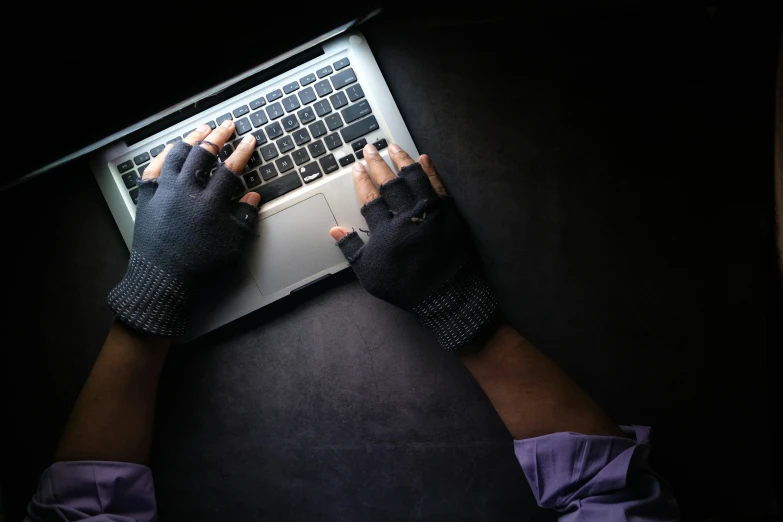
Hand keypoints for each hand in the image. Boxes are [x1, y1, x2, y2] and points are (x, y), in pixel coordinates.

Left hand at [108, 121, 259, 335]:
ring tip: (202, 130)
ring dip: (191, 139)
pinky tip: (172, 149)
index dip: (242, 152)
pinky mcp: (147, 197)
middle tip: (228, 126)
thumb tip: (252, 197)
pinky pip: (154, 168)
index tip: (250, 140)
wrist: (162, 280)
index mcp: (209, 203)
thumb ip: (244, 218)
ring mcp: (164, 192)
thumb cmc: (199, 266)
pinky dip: (164, 155)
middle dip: (218, 137)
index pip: (230, 169)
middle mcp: (186, 192)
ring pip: (177, 154)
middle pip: (203, 154)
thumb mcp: (232, 245)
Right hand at [329, 143, 496, 349]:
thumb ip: (352, 249)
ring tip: (393, 147)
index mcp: (386, 230)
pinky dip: (431, 171)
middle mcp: (408, 216)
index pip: (370, 197)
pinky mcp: (450, 214)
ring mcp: (431, 212)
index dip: (361, 180)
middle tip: (369, 148)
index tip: (356, 167)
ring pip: (414, 178)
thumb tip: (334, 230)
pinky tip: (424, 158)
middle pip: (390, 183)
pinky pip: (439, 186)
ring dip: (402, 160)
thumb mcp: (370, 273)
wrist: (445, 296)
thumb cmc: (405, 286)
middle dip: (377, 164)